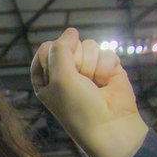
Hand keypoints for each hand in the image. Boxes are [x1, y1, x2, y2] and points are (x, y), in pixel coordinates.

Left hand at [31, 29, 146, 156]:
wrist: (111, 125)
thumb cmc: (79, 107)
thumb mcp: (60, 78)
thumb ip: (61, 49)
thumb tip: (72, 31)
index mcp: (46, 78)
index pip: (45, 49)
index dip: (54, 56)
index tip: (60, 74)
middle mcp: (66, 72)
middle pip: (68, 44)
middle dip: (76, 61)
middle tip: (80, 81)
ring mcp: (88, 69)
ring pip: (89, 45)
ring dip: (92, 64)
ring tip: (94, 83)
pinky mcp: (108, 68)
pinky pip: (106, 52)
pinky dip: (106, 67)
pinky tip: (106, 82)